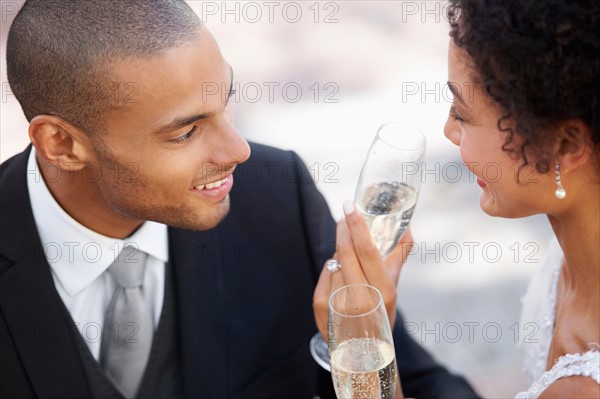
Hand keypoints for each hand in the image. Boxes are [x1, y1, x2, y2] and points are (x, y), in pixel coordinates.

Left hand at [313, 201, 413, 338]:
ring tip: (349, 262)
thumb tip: (408, 227)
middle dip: (343, 229)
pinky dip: (332, 270)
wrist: (362, 352)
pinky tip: (339, 278)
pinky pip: (325, 273)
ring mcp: (337, 302)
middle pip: (345, 252)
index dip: (356, 226)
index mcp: (382, 292)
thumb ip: (399, 256)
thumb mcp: (393, 288)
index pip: (366, 250)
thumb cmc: (380, 314)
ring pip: (335, 261)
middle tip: (344, 215)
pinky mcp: (320, 306)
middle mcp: (359, 298)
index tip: (350, 206)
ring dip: (340, 253)